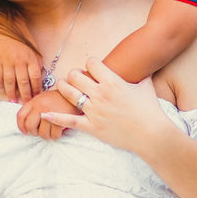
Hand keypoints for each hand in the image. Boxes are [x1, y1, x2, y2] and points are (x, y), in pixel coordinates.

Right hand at [0, 28, 42, 102]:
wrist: (8, 28)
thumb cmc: (24, 41)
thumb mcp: (36, 51)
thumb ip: (37, 65)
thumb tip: (39, 79)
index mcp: (31, 59)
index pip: (35, 78)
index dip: (36, 89)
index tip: (36, 96)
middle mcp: (19, 61)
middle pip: (23, 82)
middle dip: (25, 95)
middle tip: (25, 103)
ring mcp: (7, 61)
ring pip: (10, 81)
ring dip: (11, 93)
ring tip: (13, 100)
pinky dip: (0, 84)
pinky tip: (2, 90)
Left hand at [17, 89, 80, 138]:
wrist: (78, 93)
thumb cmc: (61, 98)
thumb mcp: (44, 98)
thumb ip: (34, 107)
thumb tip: (26, 122)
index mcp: (35, 101)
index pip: (21, 116)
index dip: (21, 126)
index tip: (25, 131)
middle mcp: (40, 106)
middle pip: (30, 126)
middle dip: (34, 132)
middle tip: (41, 131)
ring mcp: (50, 113)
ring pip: (42, 133)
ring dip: (47, 135)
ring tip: (52, 130)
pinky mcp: (61, 119)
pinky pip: (54, 135)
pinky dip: (56, 135)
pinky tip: (60, 130)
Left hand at [41, 58, 170, 154]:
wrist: (151, 134)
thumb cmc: (150, 110)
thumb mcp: (146, 87)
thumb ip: (141, 75)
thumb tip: (145, 66)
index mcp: (112, 82)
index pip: (91, 63)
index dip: (91, 63)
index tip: (93, 67)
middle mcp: (100, 94)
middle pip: (75, 75)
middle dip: (75, 74)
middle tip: (76, 77)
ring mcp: (94, 111)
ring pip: (68, 93)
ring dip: (63, 87)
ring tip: (63, 85)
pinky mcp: (91, 126)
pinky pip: (68, 120)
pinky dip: (55, 117)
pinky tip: (45, 112)